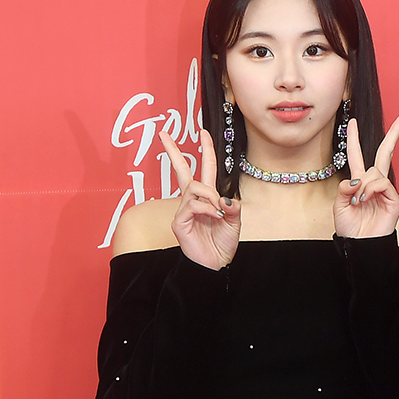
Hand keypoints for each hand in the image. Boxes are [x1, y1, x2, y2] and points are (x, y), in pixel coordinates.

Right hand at [159, 129, 240, 269]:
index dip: (205, 150)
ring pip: (193, 187)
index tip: (202, 132)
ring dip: (210, 195)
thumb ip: (233, 206)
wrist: (217, 265)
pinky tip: (213, 216)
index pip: (204, 170)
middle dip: (173, 151)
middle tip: (164, 134)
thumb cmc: (223, 245)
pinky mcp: (179, 222)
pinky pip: (191, 205)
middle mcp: (192, 202)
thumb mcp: (235, 222)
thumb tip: (224, 197)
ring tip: (218, 210)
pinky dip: (206, 208)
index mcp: (206, 199)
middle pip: (181, 171)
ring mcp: (183, 211)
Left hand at [333, 114, 398, 238]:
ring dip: (363, 185)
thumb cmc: (350, 229)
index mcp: (360, 183)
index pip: (357, 155)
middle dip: (394, 134)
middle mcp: (374, 184)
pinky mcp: (394, 200)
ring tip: (358, 202)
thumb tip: (355, 179)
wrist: (359, 246)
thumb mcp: (339, 206)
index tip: (352, 122)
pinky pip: (382, 184)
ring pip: (375, 172)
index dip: (353, 139)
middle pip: (385, 153)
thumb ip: (344, 189)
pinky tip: (365, 200)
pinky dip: (370, 190)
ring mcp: (386, 191)